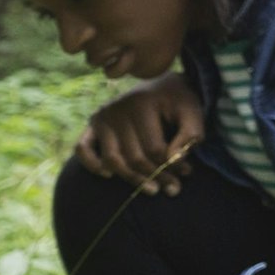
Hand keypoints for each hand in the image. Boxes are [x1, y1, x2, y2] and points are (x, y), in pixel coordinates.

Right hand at [78, 75, 204, 191]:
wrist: (161, 84)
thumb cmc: (178, 101)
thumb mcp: (192, 111)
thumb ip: (189, 133)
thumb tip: (173, 160)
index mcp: (142, 103)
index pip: (154, 147)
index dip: (172, 165)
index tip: (187, 173)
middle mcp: (117, 109)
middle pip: (134, 156)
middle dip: (156, 176)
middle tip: (174, 188)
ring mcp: (103, 117)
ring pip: (112, 159)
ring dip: (131, 179)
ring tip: (153, 190)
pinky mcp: (93, 124)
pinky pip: (83, 148)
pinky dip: (92, 164)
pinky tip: (109, 175)